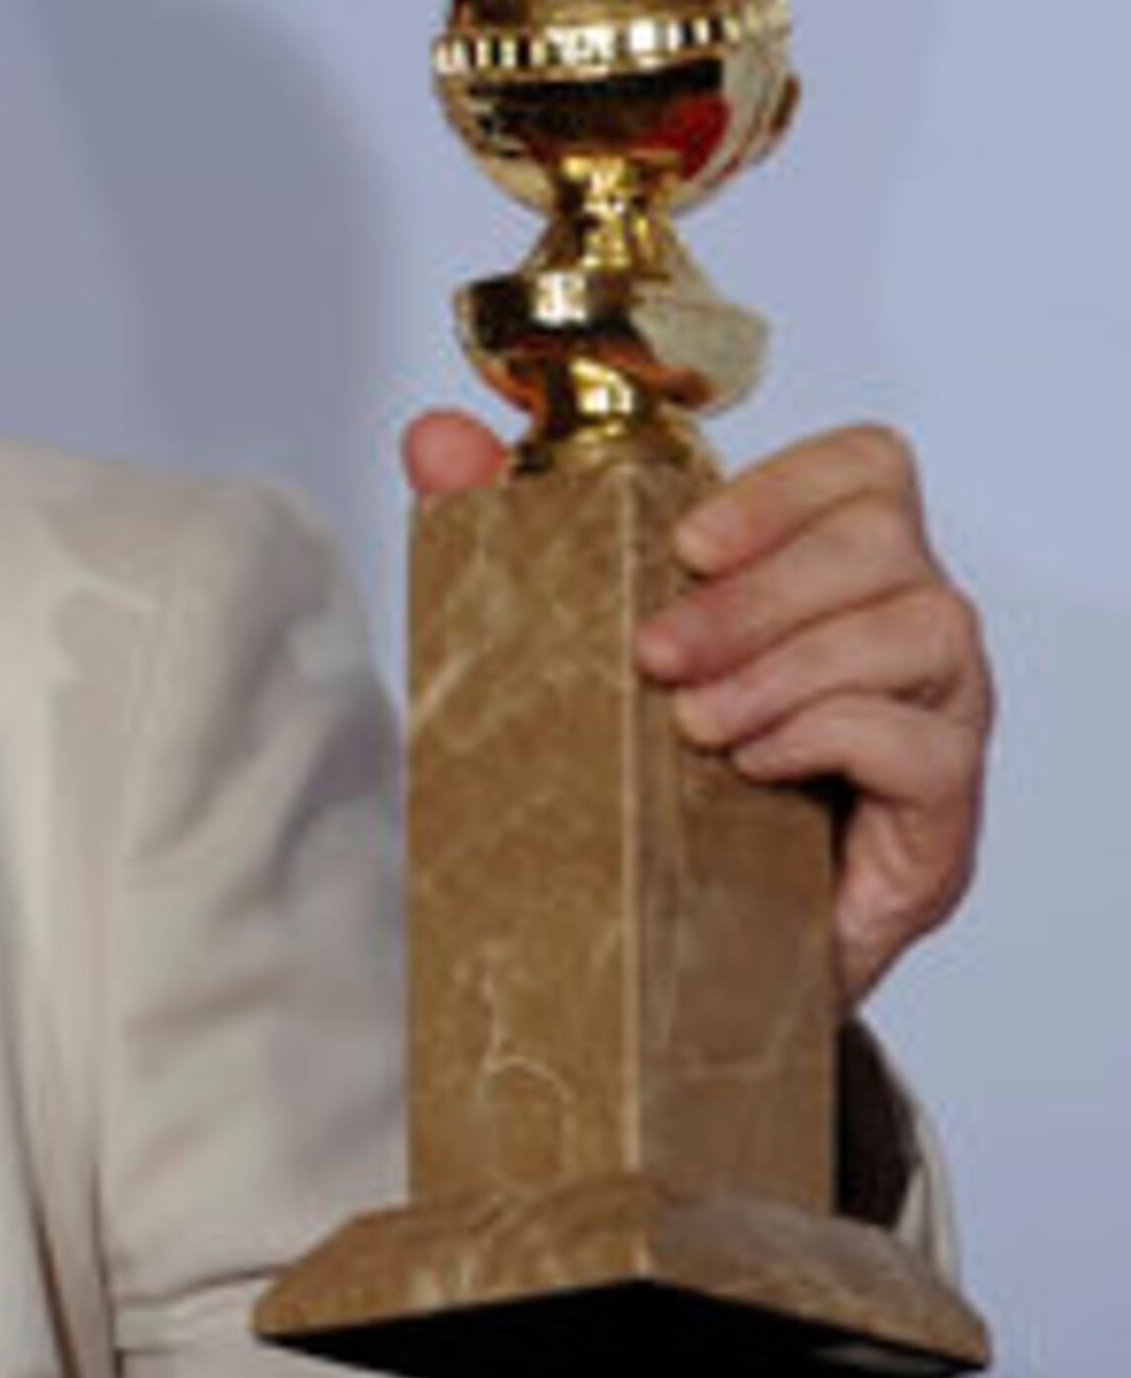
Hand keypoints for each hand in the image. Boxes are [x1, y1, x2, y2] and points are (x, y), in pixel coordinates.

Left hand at [400, 412, 992, 1010]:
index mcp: (831, 569)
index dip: (784, 488)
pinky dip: (836, 737)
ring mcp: (940, 719)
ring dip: (789, 665)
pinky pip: (931, 747)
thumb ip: (506, 523)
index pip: (865, 468)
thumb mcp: (572, 636)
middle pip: (884, 544)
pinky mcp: (941, 818)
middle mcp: (904, 629)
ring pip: (922, 630)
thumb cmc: (648, 771)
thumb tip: (435, 436)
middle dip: (757, 592)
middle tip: (654, 653)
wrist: (681, 940)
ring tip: (692, 721)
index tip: (684, 543)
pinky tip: (753, 766)